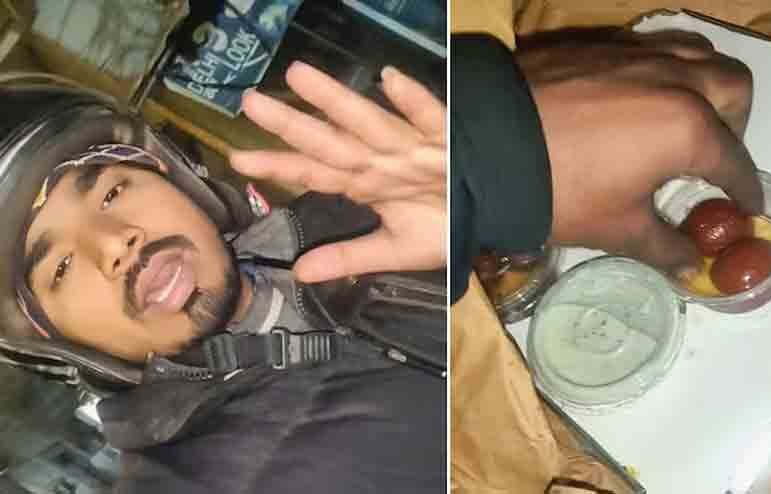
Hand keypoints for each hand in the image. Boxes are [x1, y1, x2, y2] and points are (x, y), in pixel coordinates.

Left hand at [231, 62, 445, 282]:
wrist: (489, 215)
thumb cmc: (442, 225)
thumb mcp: (394, 251)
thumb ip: (349, 257)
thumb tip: (299, 274)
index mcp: (364, 183)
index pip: (313, 172)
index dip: (278, 165)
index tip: (238, 160)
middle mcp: (379, 159)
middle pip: (329, 140)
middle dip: (292, 125)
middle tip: (251, 102)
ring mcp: (410, 145)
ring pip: (368, 121)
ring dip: (336, 100)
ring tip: (300, 77)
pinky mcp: (445, 139)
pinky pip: (429, 118)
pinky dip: (413, 101)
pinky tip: (390, 80)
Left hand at [516, 28, 761, 276]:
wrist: (482, 142)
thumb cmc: (555, 190)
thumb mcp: (615, 228)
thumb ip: (664, 247)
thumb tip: (690, 265)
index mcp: (687, 128)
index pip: (734, 162)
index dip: (744, 190)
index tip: (744, 206)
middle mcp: (673, 79)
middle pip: (732, 89)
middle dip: (734, 125)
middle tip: (710, 156)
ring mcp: (636, 54)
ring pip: (696, 55)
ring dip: (703, 87)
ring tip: (679, 120)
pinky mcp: (600, 43)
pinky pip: (652, 47)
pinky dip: (662, 71)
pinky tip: (635, 99)